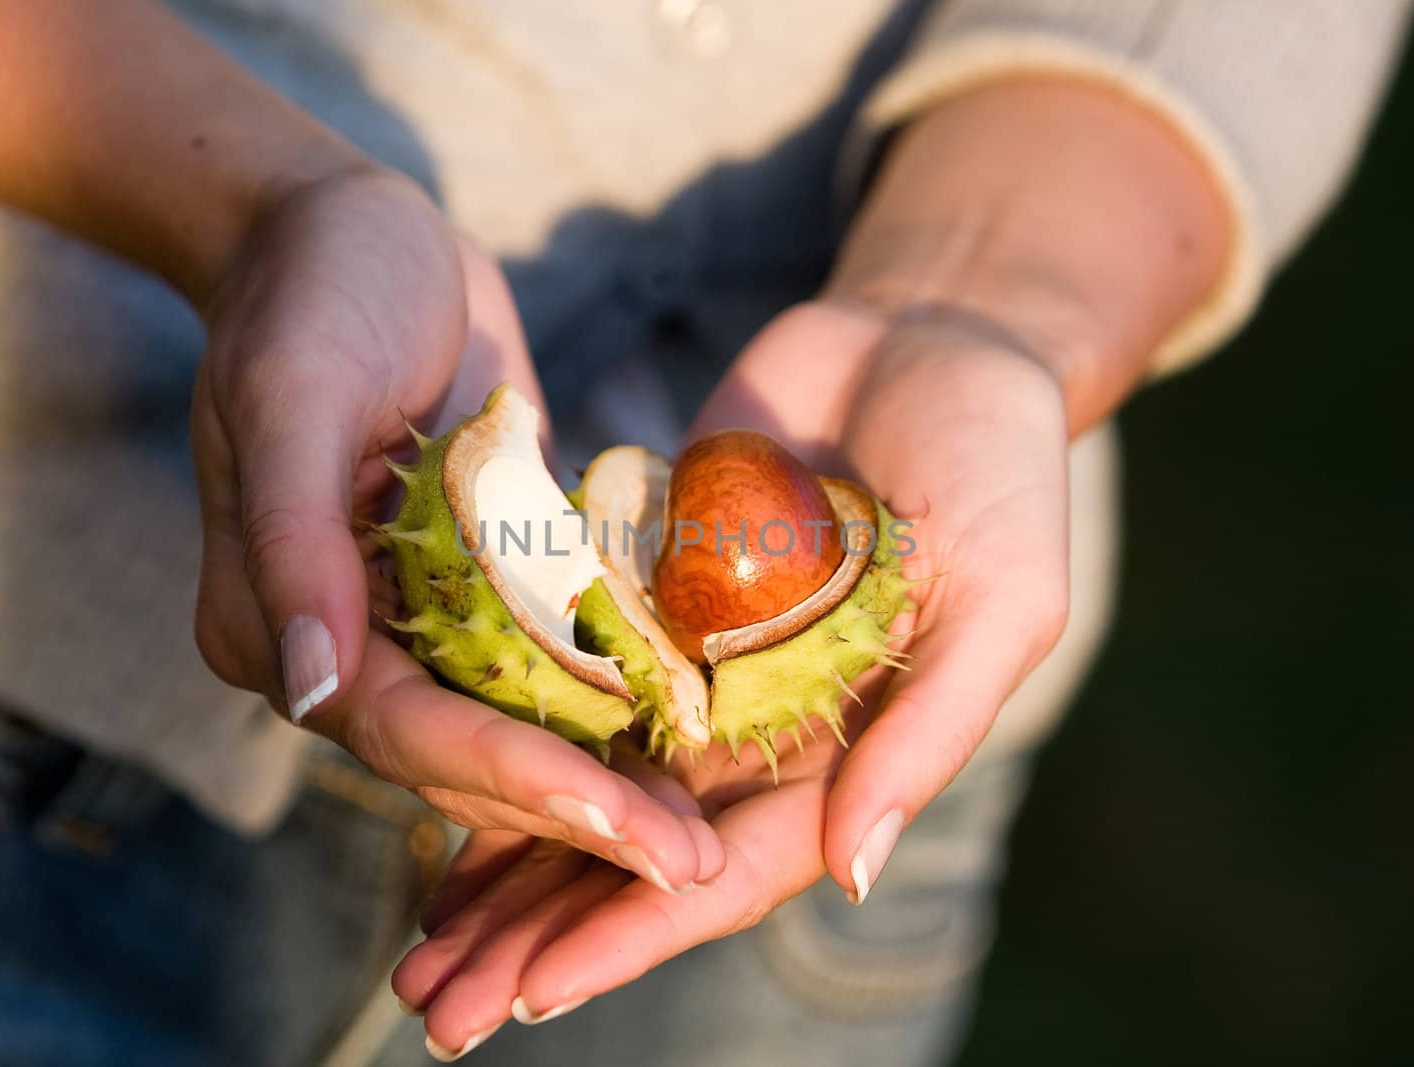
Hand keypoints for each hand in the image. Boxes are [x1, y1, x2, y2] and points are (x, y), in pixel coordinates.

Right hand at [191, 167, 721, 889]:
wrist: (348, 231)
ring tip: (703, 837)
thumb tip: (304, 688)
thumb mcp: (291, 397)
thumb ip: (292, 546)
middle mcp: (344, 647)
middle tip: (694, 870)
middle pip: (464, 758)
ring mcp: (413, 620)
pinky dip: (606, 711)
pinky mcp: (477, 583)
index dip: (515, 783)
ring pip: (512, 730)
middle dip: (577, 815)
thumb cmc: (310, 296)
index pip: (406, 732)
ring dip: (603, 785)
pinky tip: (686, 744)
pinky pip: (543, 667)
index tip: (624, 828)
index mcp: (276, 626)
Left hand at [391, 297, 1072, 1051]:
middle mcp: (750, 729)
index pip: (724, 872)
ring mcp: (685, 661)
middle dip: (538, 933)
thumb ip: (927, 733)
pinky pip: (554, 674)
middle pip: (631, 855)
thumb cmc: (998, 468)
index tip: (535, 995)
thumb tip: (855, 876)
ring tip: (411, 943)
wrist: (926, 338)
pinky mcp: (637, 588)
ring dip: (499, 862)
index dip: (631, 935)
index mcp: (837, 757)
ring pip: (579, 783)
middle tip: (431, 1010)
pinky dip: (494, 731)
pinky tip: (421, 776)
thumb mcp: (1002, 598)